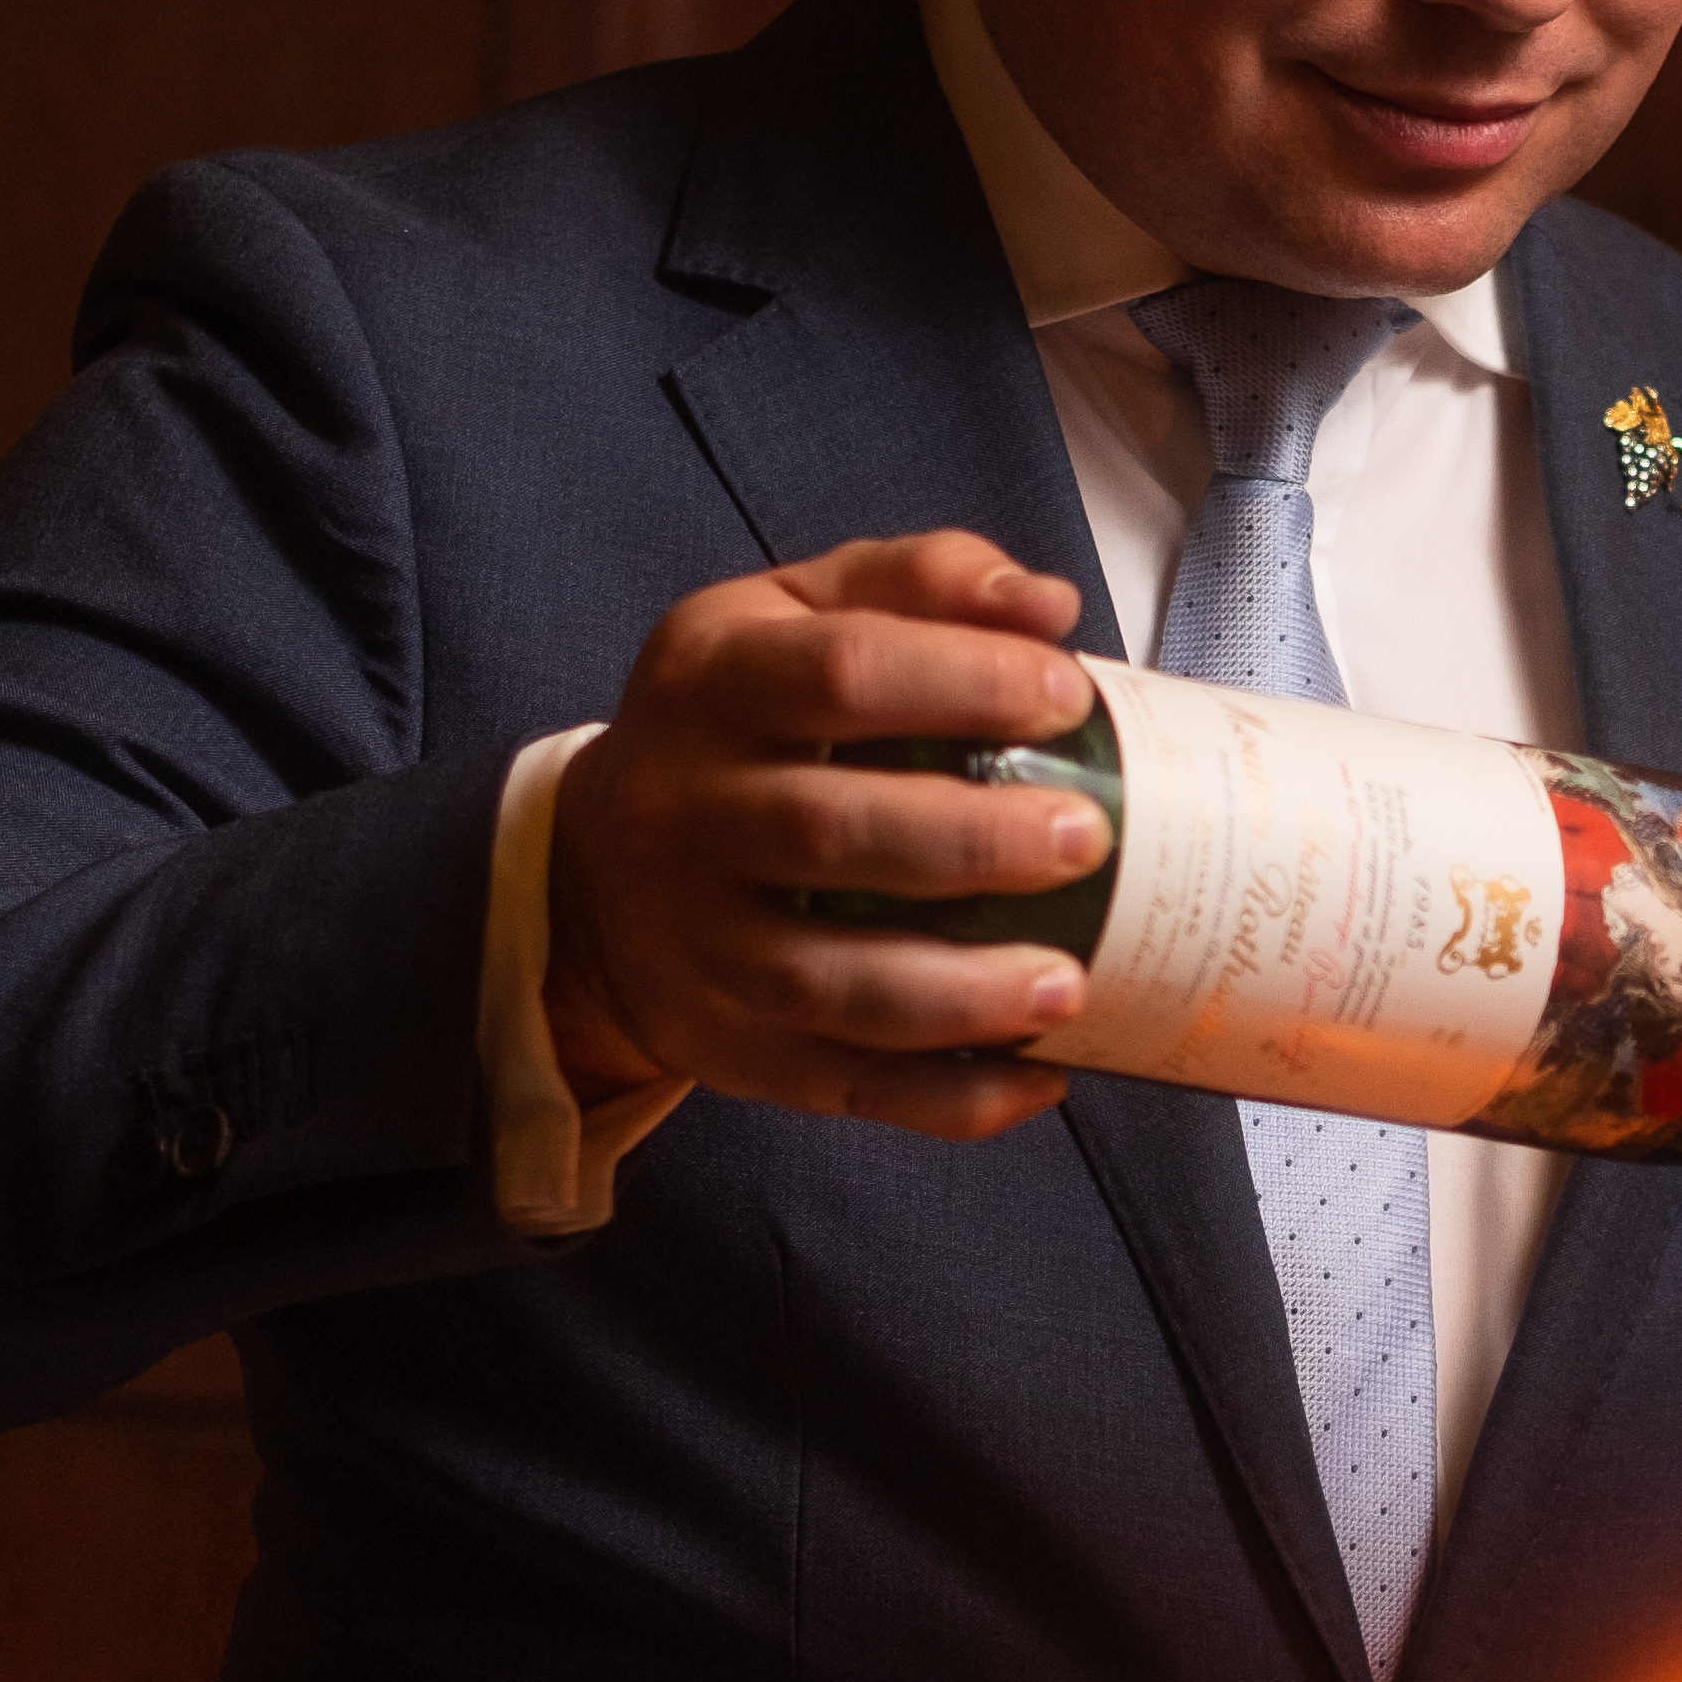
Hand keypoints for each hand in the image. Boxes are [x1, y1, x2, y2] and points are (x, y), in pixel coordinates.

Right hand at [546, 528, 1114, 1138]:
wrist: (592, 873)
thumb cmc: (735, 727)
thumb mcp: (792, 617)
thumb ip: (915, 584)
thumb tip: (1045, 606)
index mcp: (708, 682)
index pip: (838, 672)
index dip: (962, 681)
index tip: (1066, 695)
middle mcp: (682, 812)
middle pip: (828, 832)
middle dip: (972, 841)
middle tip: (1088, 836)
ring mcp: (697, 943)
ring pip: (828, 983)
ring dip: (961, 993)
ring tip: (1069, 981)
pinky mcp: (727, 1046)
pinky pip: (842, 1086)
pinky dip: (948, 1097)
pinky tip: (1039, 1075)